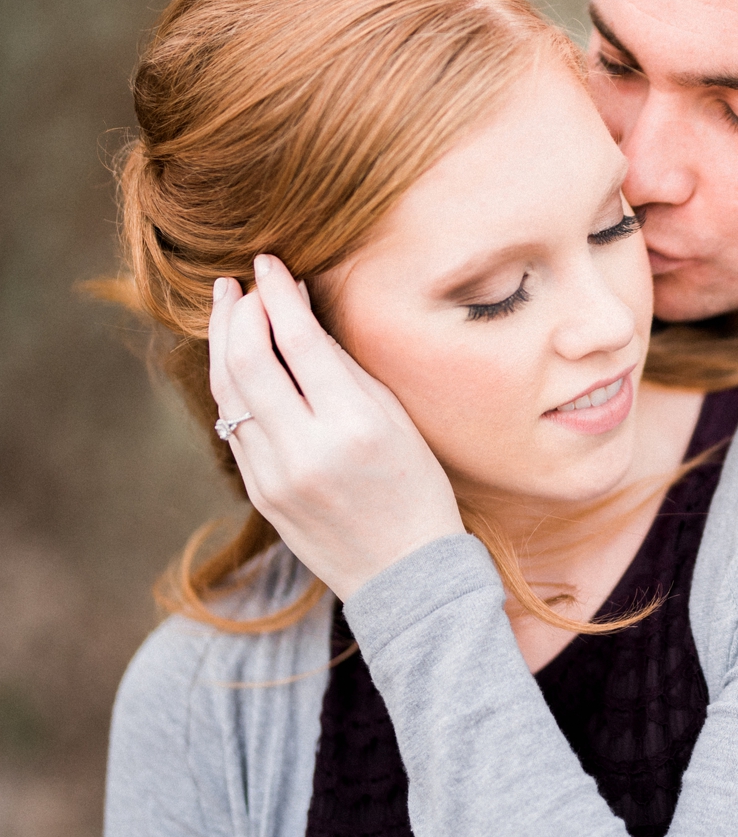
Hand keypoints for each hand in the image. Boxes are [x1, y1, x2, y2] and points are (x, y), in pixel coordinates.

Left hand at [208, 254, 465, 599]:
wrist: (405, 572)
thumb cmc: (417, 488)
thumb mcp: (398, 421)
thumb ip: (344, 370)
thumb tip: (302, 317)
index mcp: (354, 426)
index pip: (300, 342)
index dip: (278, 296)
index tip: (268, 264)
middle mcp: (308, 449)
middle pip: (249, 361)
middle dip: (239, 312)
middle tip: (241, 283)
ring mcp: (275, 474)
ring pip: (229, 392)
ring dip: (222, 342)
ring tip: (226, 307)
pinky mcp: (259, 491)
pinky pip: (234, 425)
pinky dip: (232, 384)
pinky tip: (236, 359)